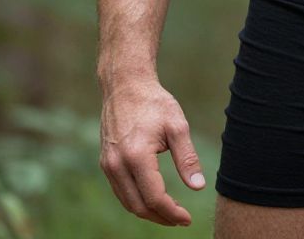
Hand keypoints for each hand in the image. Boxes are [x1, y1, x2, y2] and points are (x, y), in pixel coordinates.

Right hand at [99, 77, 205, 225]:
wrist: (126, 85)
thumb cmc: (154, 103)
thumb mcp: (177, 126)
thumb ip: (187, 157)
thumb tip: (198, 187)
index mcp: (136, 156)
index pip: (154, 197)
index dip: (172, 212)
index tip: (187, 218)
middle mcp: (116, 165)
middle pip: (138, 206)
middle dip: (160, 217)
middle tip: (181, 219)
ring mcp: (108, 165)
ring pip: (127, 202)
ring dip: (148, 212)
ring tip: (170, 211)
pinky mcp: (105, 163)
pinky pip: (120, 191)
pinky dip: (136, 200)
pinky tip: (153, 197)